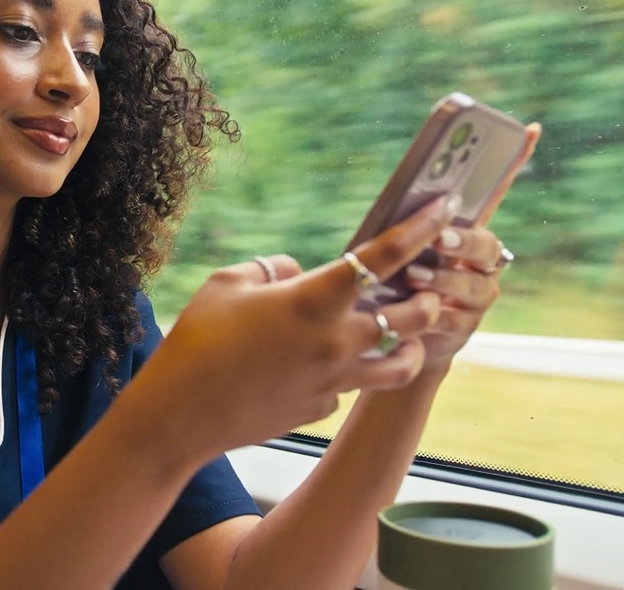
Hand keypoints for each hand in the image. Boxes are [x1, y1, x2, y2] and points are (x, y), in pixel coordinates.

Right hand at [136, 195, 455, 460]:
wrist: (179, 414)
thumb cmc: (195, 341)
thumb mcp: (225, 284)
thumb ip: (272, 269)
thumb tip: (297, 272)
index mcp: (314, 300)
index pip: (383, 256)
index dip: (419, 228)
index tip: (444, 208)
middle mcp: (335, 342)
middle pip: (412, 316)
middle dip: (428, 297)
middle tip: (426, 287)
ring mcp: (332, 381)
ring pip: (400, 365)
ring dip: (412, 346)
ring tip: (410, 336)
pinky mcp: (319, 409)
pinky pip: (348, 388)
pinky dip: (348, 374)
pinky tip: (328, 367)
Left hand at [403, 123, 542, 372]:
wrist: (390, 337)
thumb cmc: (389, 279)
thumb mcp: (392, 245)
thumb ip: (406, 224)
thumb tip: (408, 197)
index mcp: (464, 231)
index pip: (493, 193)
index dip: (514, 163)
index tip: (528, 128)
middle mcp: (479, 262)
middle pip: (487, 245)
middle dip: (464, 239)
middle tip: (438, 237)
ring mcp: (476, 296)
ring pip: (474, 286)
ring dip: (445, 280)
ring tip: (414, 275)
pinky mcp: (463, 329)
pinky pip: (455, 320)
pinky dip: (434, 315)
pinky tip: (416, 310)